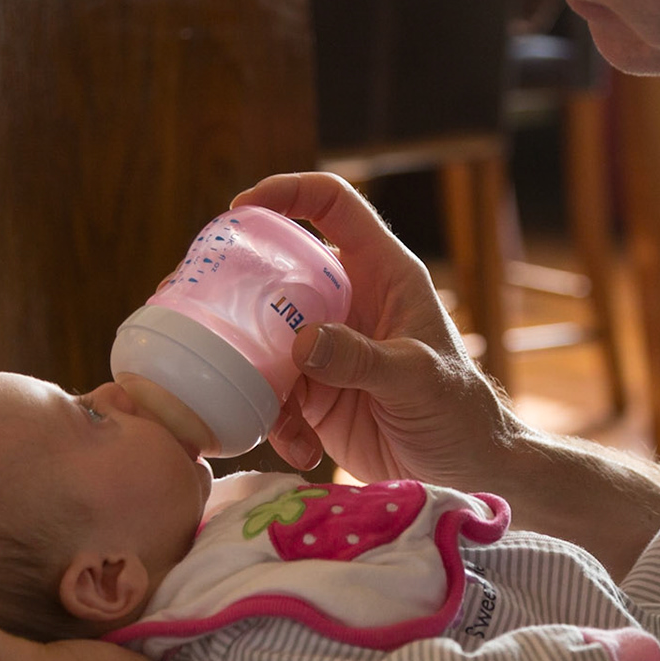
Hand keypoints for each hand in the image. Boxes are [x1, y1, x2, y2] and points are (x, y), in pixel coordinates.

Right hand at [232, 172, 517, 486]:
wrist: (464, 468)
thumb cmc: (458, 408)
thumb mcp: (416, 378)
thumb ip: (361, 358)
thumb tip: (301, 342)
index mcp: (383, 274)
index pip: (335, 206)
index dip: (290, 192)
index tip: (242, 206)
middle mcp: (349, 302)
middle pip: (281, 269)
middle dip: (238, 283)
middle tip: (195, 301)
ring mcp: (327, 347)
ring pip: (265, 336)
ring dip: (248, 366)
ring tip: (238, 394)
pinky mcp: (315, 393)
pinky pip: (274, 394)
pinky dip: (276, 421)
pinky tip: (300, 449)